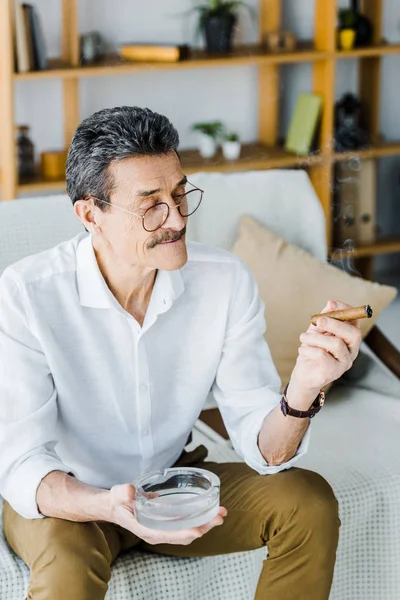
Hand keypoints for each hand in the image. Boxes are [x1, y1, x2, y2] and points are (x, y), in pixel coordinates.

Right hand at [108, 483, 226, 545]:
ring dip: (205, 524)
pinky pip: (186, 524)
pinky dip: (199, 519)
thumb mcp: (119, 494)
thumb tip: (131, 491)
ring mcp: (164, 529)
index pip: (168, 535)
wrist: (116, 506)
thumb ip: (124, 493)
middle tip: (220, 517)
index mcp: (146, 529)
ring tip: (220, 514)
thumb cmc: (118, 501)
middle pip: (184, 535)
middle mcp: (157, 532)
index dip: (184, 533)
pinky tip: (209, 512)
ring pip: (188, 531)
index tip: (199, 530)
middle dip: (203, 527)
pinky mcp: (168, 522)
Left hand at [290, 299, 362, 394]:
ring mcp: (344, 362)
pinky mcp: (333, 372)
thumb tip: (331, 304)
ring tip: (303, 338)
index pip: (355, 321)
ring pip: (336, 344)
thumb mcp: (317, 330)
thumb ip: (324, 317)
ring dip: (315, 338)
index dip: (346, 310)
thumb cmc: (312, 350)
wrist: (303, 374)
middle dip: (335, 324)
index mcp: (349, 338)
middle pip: (354, 334)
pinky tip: (302, 350)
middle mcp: (351, 350)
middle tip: (318, 322)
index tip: (332, 304)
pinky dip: (309, 349)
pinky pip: (322, 355)